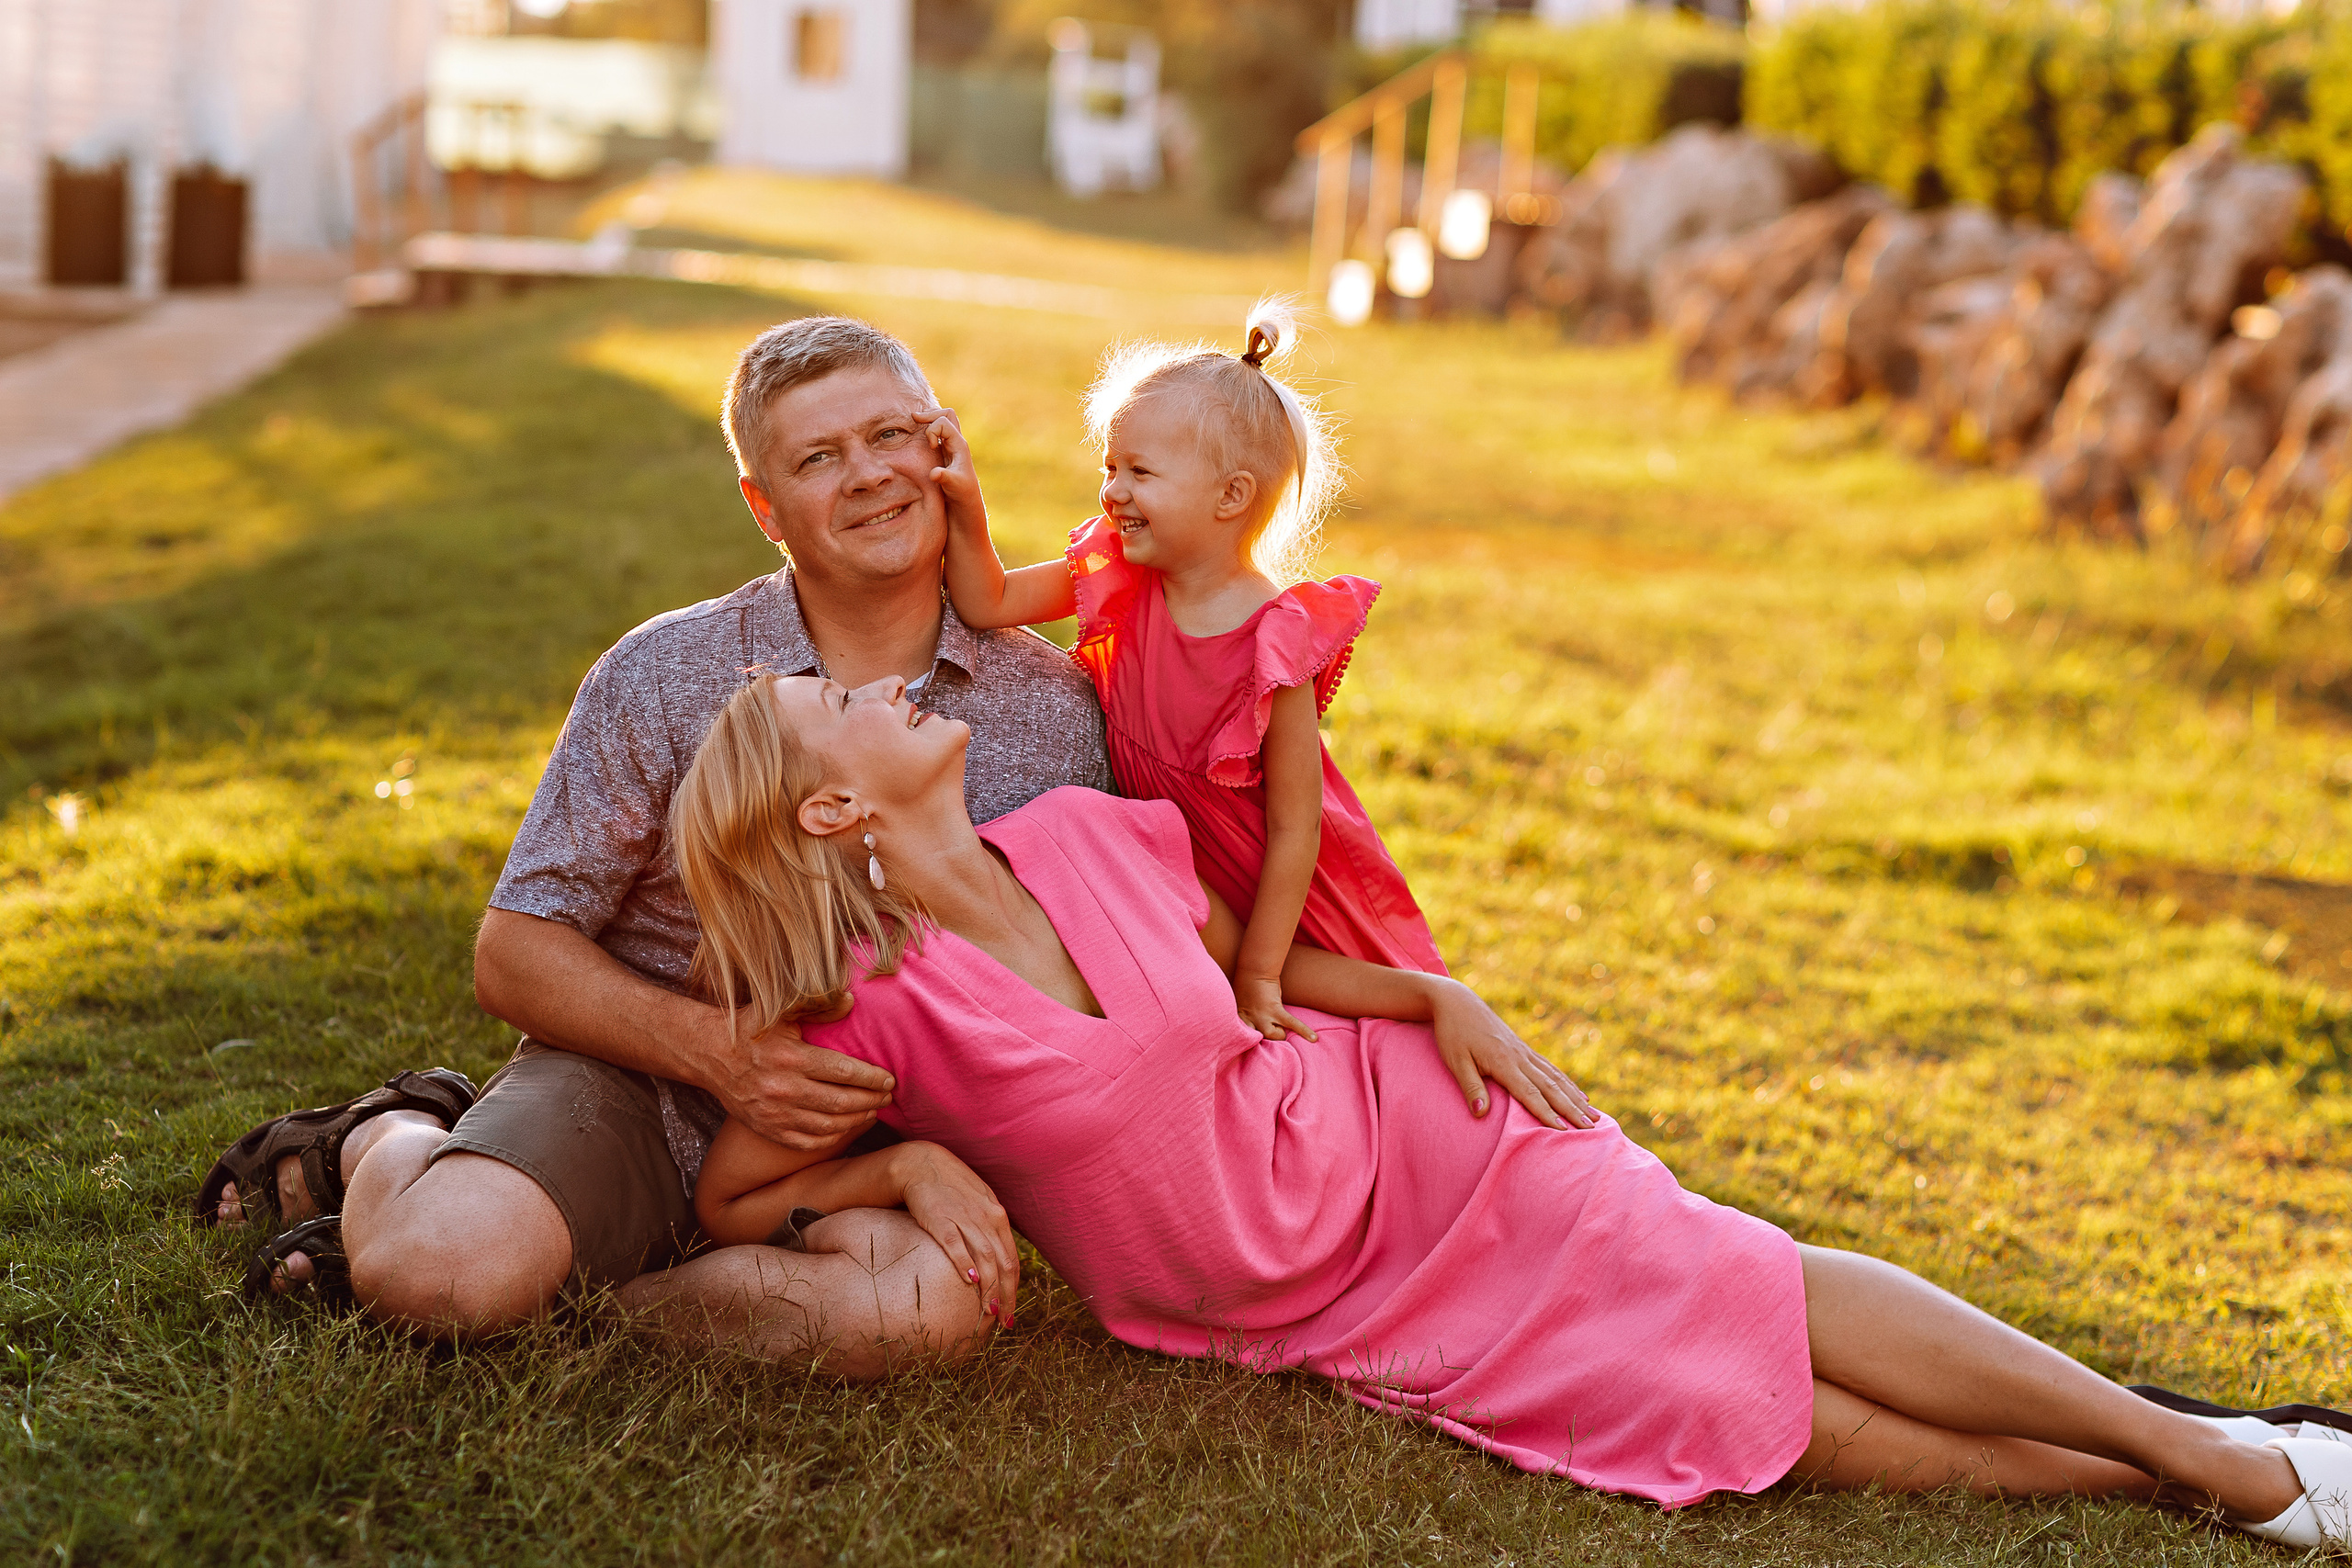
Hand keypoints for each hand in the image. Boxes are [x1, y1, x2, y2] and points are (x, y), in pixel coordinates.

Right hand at [708, 1009, 895, 1151]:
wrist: (709, 1054)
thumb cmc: (750, 1028)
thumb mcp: (781, 1011)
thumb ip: (818, 1006)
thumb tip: (851, 1002)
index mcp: (791, 1057)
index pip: (843, 1071)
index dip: (871, 1078)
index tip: (889, 1079)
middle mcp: (783, 1089)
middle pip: (841, 1102)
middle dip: (871, 1100)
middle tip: (888, 1096)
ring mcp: (774, 1113)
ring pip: (828, 1126)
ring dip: (856, 1120)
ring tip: (874, 1111)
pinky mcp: (767, 1129)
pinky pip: (807, 1142)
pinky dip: (832, 1138)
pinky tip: (846, 1128)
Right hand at [895, 1141, 1020, 1326]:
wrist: (921, 1164)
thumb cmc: (951, 1188)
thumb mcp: (979, 1205)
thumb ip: (989, 1229)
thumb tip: (996, 1263)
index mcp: (997, 1216)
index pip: (1011, 1259)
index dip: (1014, 1288)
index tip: (1009, 1312)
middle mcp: (986, 1217)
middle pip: (1002, 1263)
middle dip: (1005, 1295)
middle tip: (1002, 1320)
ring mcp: (964, 1217)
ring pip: (984, 1257)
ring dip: (989, 1287)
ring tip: (988, 1311)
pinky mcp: (940, 1218)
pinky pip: (955, 1243)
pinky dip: (965, 1262)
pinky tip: (970, 1281)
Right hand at [918, 405, 985, 529]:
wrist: (966, 506)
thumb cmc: (962, 496)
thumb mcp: (953, 487)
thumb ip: (944, 478)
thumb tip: (935, 473)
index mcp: (960, 446)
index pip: (944, 423)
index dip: (932, 430)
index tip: (929, 447)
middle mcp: (957, 444)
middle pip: (947, 415)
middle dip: (930, 414)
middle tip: (914, 419)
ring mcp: (952, 448)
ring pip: (944, 422)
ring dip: (929, 420)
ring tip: (914, 422)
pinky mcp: (946, 454)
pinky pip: (938, 434)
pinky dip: (928, 430)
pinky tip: (917, 437)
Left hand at [1234, 973, 1317, 1042]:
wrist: (1255, 970)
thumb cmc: (1247, 984)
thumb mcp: (1241, 1003)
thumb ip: (1246, 1015)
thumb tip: (1254, 1025)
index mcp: (1240, 1018)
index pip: (1243, 1038)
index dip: (1249, 1042)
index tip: (1252, 1046)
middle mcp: (1250, 1020)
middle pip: (1259, 1040)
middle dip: (1265, 1039)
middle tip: (1268, 1033)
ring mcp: (1263, 1016)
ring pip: (1273, 1036)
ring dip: (1279, 1034)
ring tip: (1282, 1029)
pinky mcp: (1276, 1010)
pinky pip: (1292, 1023)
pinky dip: (1304, 1030)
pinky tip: (1313, 1038)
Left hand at [1429, 980, 1593, 1129]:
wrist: (1457, 1002)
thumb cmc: (1453, 1033)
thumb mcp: (1455, 1061)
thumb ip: (1470, 1087)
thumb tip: (1480, 1113)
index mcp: (1503, 1061)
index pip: (1529, 1093)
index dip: (1546, 1113)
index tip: (1563, 1131)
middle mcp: (1520, 1056)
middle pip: (1551, 1087)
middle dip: (1572, 1110)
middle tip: (1591, 1129)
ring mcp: (1524, 1051)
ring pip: (1556, 1078)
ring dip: (1576, 1098)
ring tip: (1595, 1116)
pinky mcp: (1524, 1048)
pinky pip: (1551, 1069)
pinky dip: (1567, 1083)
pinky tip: (1579, 1095)